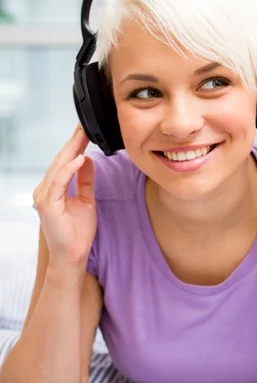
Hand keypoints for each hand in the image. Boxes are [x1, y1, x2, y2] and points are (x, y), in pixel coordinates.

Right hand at [33, 125, 96, 266]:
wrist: (73, 255)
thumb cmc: (77, 233)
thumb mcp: (86, 200)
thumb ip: (84, 180)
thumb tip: (87, 159)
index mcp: (53, 189)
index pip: (64, 162)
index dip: (74, 145)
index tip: (84, 130)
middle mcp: (45, 190)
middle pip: (60, 161)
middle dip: (73, 143)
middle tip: (84, 126)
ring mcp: (44, 197)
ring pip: (58, 168)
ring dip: (71, 151)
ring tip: (83, 136)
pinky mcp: (47, 205)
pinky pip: (59, 182)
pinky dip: (69, 169)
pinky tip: (80, 159)